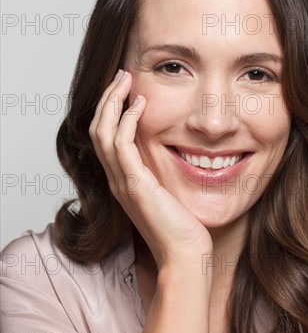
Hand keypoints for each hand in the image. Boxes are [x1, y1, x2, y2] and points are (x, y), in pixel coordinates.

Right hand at [88, 70, 212, 270]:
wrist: (184, 256)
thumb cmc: (182, 229)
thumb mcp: (167, 194)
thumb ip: (161, 174)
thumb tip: (175, 153)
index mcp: (123, 180)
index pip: (105, 137)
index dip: (111, 111)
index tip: (125, 90)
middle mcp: (116, 179)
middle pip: (97, 130)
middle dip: (107, 99)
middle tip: (121, 76)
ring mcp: (122, 182)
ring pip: (103, 132)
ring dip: (112, 102)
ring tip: (125, 80)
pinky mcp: (135, 185)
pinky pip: (121, 144)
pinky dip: (127, 120)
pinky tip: (140, 104)